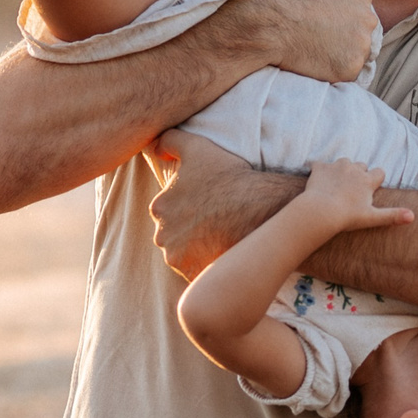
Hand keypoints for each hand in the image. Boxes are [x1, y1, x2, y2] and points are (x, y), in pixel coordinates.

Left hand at [147, 128, 282, 278]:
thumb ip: (169, 141)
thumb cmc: (230, 177)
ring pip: (185, 255)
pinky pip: (199, 273)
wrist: (262, 210)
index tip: (210, 204)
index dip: (190, 207)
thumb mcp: (197, 147)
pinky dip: (209, 266)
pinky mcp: (197, 276)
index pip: (170, 210)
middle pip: (176, 235)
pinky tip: (225, 253)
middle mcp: (162, 236)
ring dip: (199, 249)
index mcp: (159, 207)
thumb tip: (155, 147)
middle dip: (191, 230)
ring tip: (223, 238)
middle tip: (218, 222)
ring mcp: (179, 259)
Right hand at [239, 0, 379, 81]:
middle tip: (317, 37)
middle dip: (345, 37)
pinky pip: (346, 74)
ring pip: (355, 54)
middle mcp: (368, 17)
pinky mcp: (351, 67)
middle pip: (362, 33)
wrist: (267, 19)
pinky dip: (332, 72)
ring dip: (339, 55)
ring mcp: (362, 44)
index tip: (322, 21)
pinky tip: (313, 62)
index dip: (341, 18)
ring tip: (313, 50)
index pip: (360, 10)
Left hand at [295, 158, 417, 236]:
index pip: (379, 172)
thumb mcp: (372, 218)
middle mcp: (354, 169)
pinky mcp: (320, 167)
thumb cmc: (347, 217)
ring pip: (344, 162)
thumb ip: (393, 215)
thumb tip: (413, 217)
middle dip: (358, 174)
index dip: (376, 180)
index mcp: (367, 180)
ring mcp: (336, 166)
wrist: (320, 211)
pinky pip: (321, 165)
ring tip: (336, 186)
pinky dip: (321, 172)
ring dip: (342, 170)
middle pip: (361, 165)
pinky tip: (319, 183)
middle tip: (351, 190)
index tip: (370, 189)